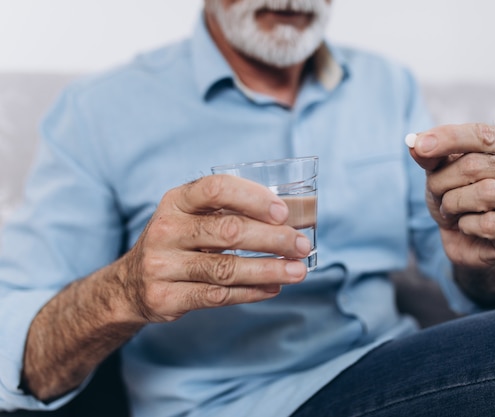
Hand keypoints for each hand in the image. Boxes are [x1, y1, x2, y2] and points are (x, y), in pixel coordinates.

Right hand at [117, 175, 310, 322]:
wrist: (129, 284)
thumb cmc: (178, 242)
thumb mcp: (190, 216)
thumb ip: (229, 212)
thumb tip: (290, 218)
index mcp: (176, 201)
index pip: (216, 188)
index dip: (253, 198)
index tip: (284, 213)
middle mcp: (166, 230)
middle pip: (228, 231)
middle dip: (273, 239)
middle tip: (302, 246)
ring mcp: (162, 265)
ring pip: (226, 269)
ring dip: (269, 270)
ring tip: (298, 271)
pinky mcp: (165, 297)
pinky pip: (217, 296)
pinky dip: (251, 292)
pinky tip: (274, 288)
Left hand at [405, 123, 494, 269]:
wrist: (463, 240)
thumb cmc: (456, 198)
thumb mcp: (438, 171)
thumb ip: (430, 155)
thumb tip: (415, 143)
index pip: (482, 135)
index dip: (448, 139)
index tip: (419, 146)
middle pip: (475, 165)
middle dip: (443, 181)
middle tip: (438, 194)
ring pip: (485, 193)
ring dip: (453, 203)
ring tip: (452, 210)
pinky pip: (489, 224)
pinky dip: (467, 226)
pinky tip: (468, 228)